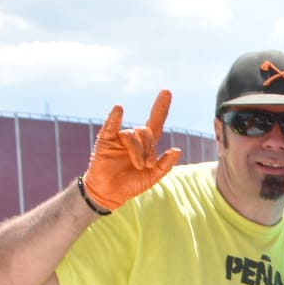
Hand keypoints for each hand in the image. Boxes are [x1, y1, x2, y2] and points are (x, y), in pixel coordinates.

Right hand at [82, 90, 181, 211]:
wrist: (111, 193)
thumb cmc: (132, 183)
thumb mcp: (153, 176)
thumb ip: (165, 164)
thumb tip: (177, 150)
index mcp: (146, 144)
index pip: (156, 121)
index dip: (161, 107)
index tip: (167, 91)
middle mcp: (133, 138)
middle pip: (147, 131)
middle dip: (150, 149)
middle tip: (146, 165)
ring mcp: (119, 138)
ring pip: (133, 135)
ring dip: (138, 151)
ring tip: (137, 165)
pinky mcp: (105, 141)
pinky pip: (111, 126)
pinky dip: (114, 118)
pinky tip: (119, 109)